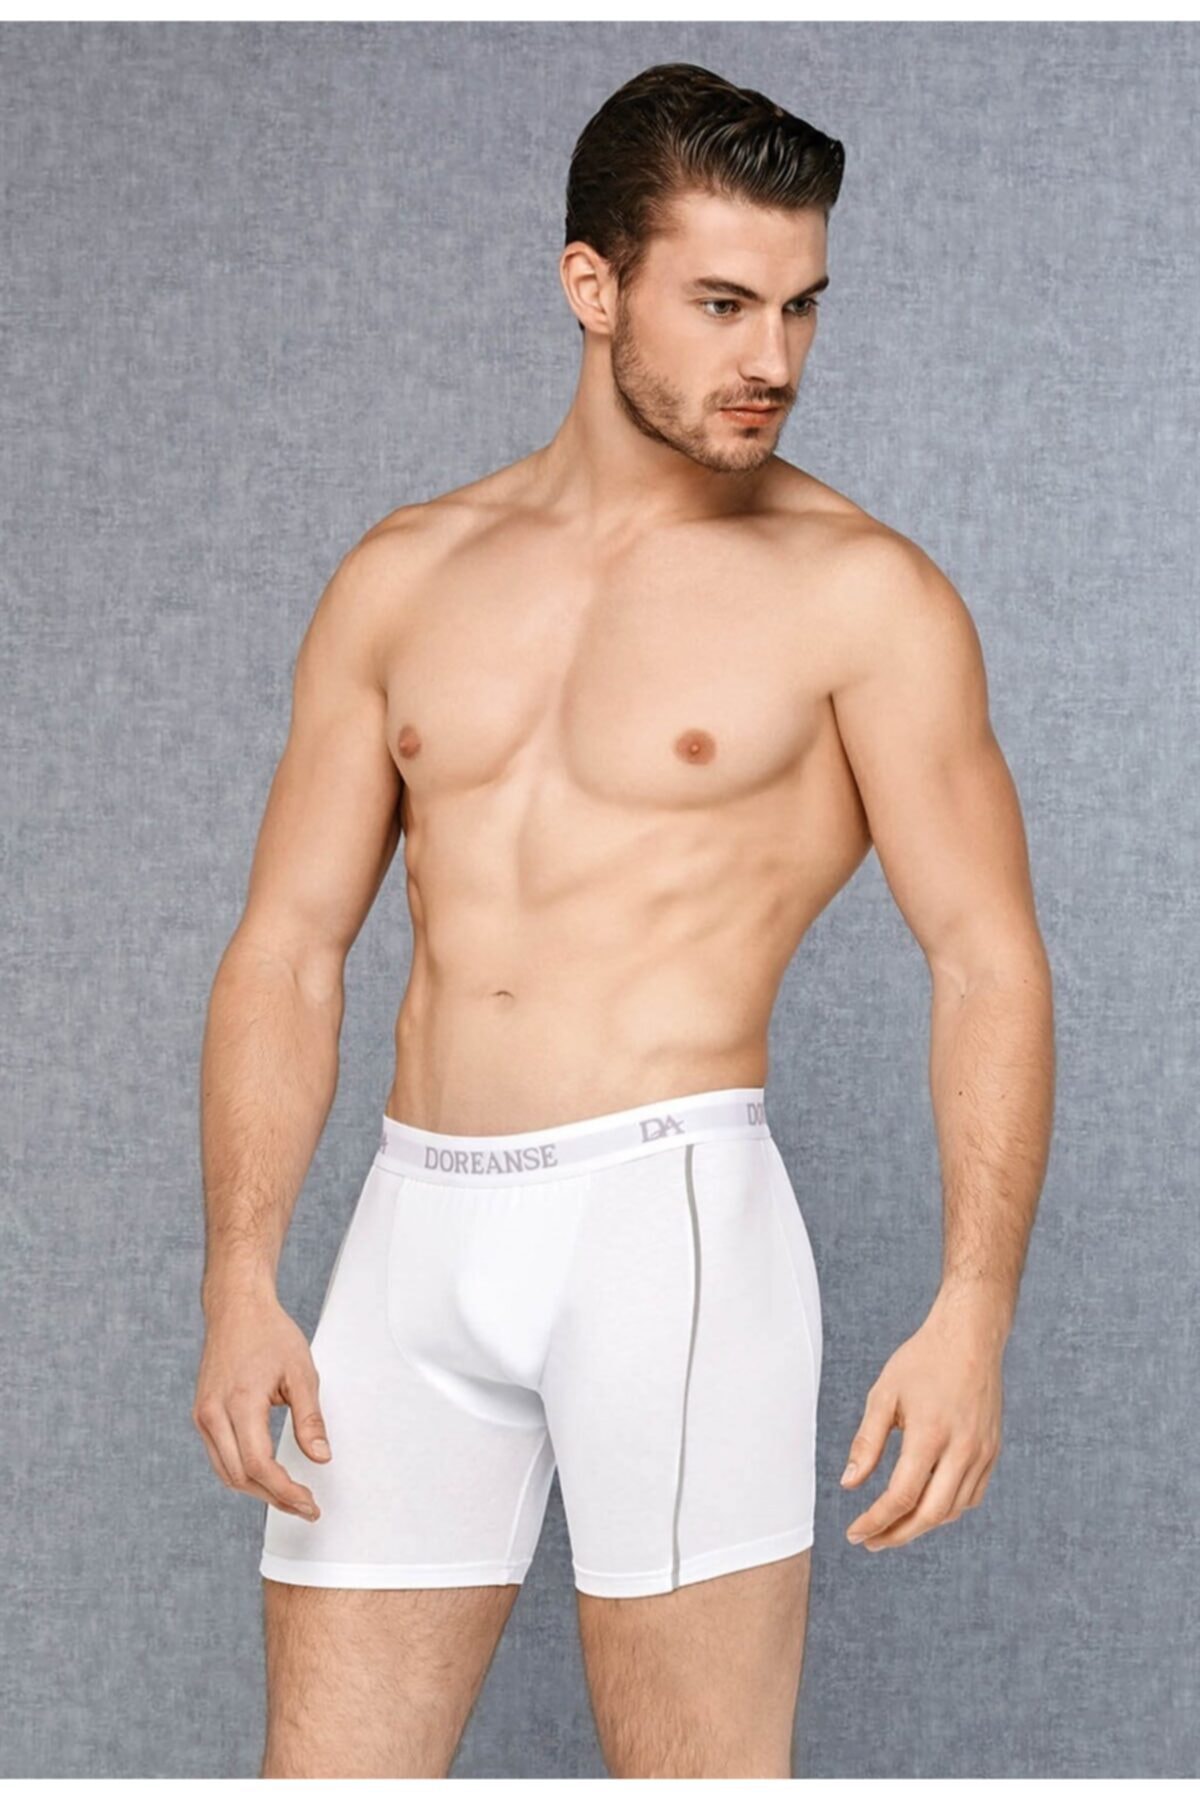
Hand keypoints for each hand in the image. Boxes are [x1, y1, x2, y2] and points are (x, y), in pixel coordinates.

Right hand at [192, 1292, 331, 1519]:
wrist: (236, 1308)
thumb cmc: (270, 1334)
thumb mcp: (302, 1372)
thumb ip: (310, 1419)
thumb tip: (321, 1459)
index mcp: (240, 1402)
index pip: (259, 1464)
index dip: (285, 1491)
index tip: (309, 1503)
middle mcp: (213, 1413)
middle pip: (240, 1477)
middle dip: (274, 1498)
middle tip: (306, 1507)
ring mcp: (203, 1415)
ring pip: (226, 1473)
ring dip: (257, 1491)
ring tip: (290, 1497)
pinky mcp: (202, 1414)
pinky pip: (219, 1457)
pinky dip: (242, 1473)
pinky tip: (266, 1476)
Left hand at [840, 1294, 1004, 1550]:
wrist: (970, 1337)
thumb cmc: (922, 1361)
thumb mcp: (884, 1394)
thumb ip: (866, 1443)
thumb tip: (849, 1485)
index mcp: (930, 1433)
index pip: (902, 1495)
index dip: (876, 1521)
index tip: (854, 1533)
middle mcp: (962, 1449)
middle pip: (930, 1514)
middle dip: (897, 1535)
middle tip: (871, 1541)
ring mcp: (982, 1452)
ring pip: (952, 1510)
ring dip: (921, 1526)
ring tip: (892, 1526)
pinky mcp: (992, 1452)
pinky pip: (970, 1496)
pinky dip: (946, 1510)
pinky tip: (924, 1507)